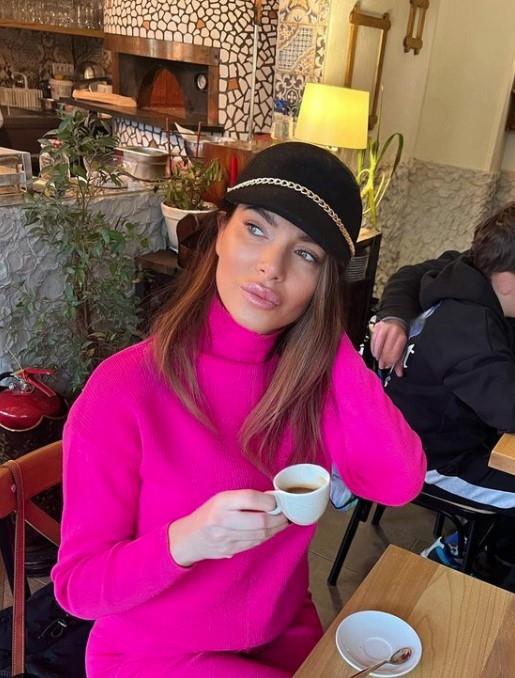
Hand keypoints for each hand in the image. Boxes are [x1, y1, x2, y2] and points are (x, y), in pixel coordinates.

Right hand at [168, 490, 288, 566]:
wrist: (189, 537)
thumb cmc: (210, 513)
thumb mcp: (223, 498)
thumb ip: (245, 498)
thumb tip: (273, 500)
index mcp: (222, 502)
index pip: (251, 499)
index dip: (269, 500)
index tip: (277, 501)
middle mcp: (223, 520)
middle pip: (259, 521)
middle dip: (278, 518)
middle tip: (286, 514)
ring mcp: (226, 538)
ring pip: (260, 535)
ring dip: (276, 529)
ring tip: (283, 522)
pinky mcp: (230, 551)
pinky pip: (255, 544)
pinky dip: (267, 537)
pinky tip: (272, 531)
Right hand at [370, 319, 407, 376]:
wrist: (396, 322)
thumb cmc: (400, 336)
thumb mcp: (403, 347)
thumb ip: (400, 361)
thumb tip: (399, 373)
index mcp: (402, 337)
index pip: (395, 352)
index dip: (390, 361)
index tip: (387, 365)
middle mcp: (394, 331)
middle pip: (386, 349)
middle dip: (383, 359)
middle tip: (381, 364)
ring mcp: (385, 328)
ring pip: (378, 344)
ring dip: (377, 354)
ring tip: (378, 358)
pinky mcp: (377, 327)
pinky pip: (373, 339)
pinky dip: (373, 348)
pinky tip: (375, 352)